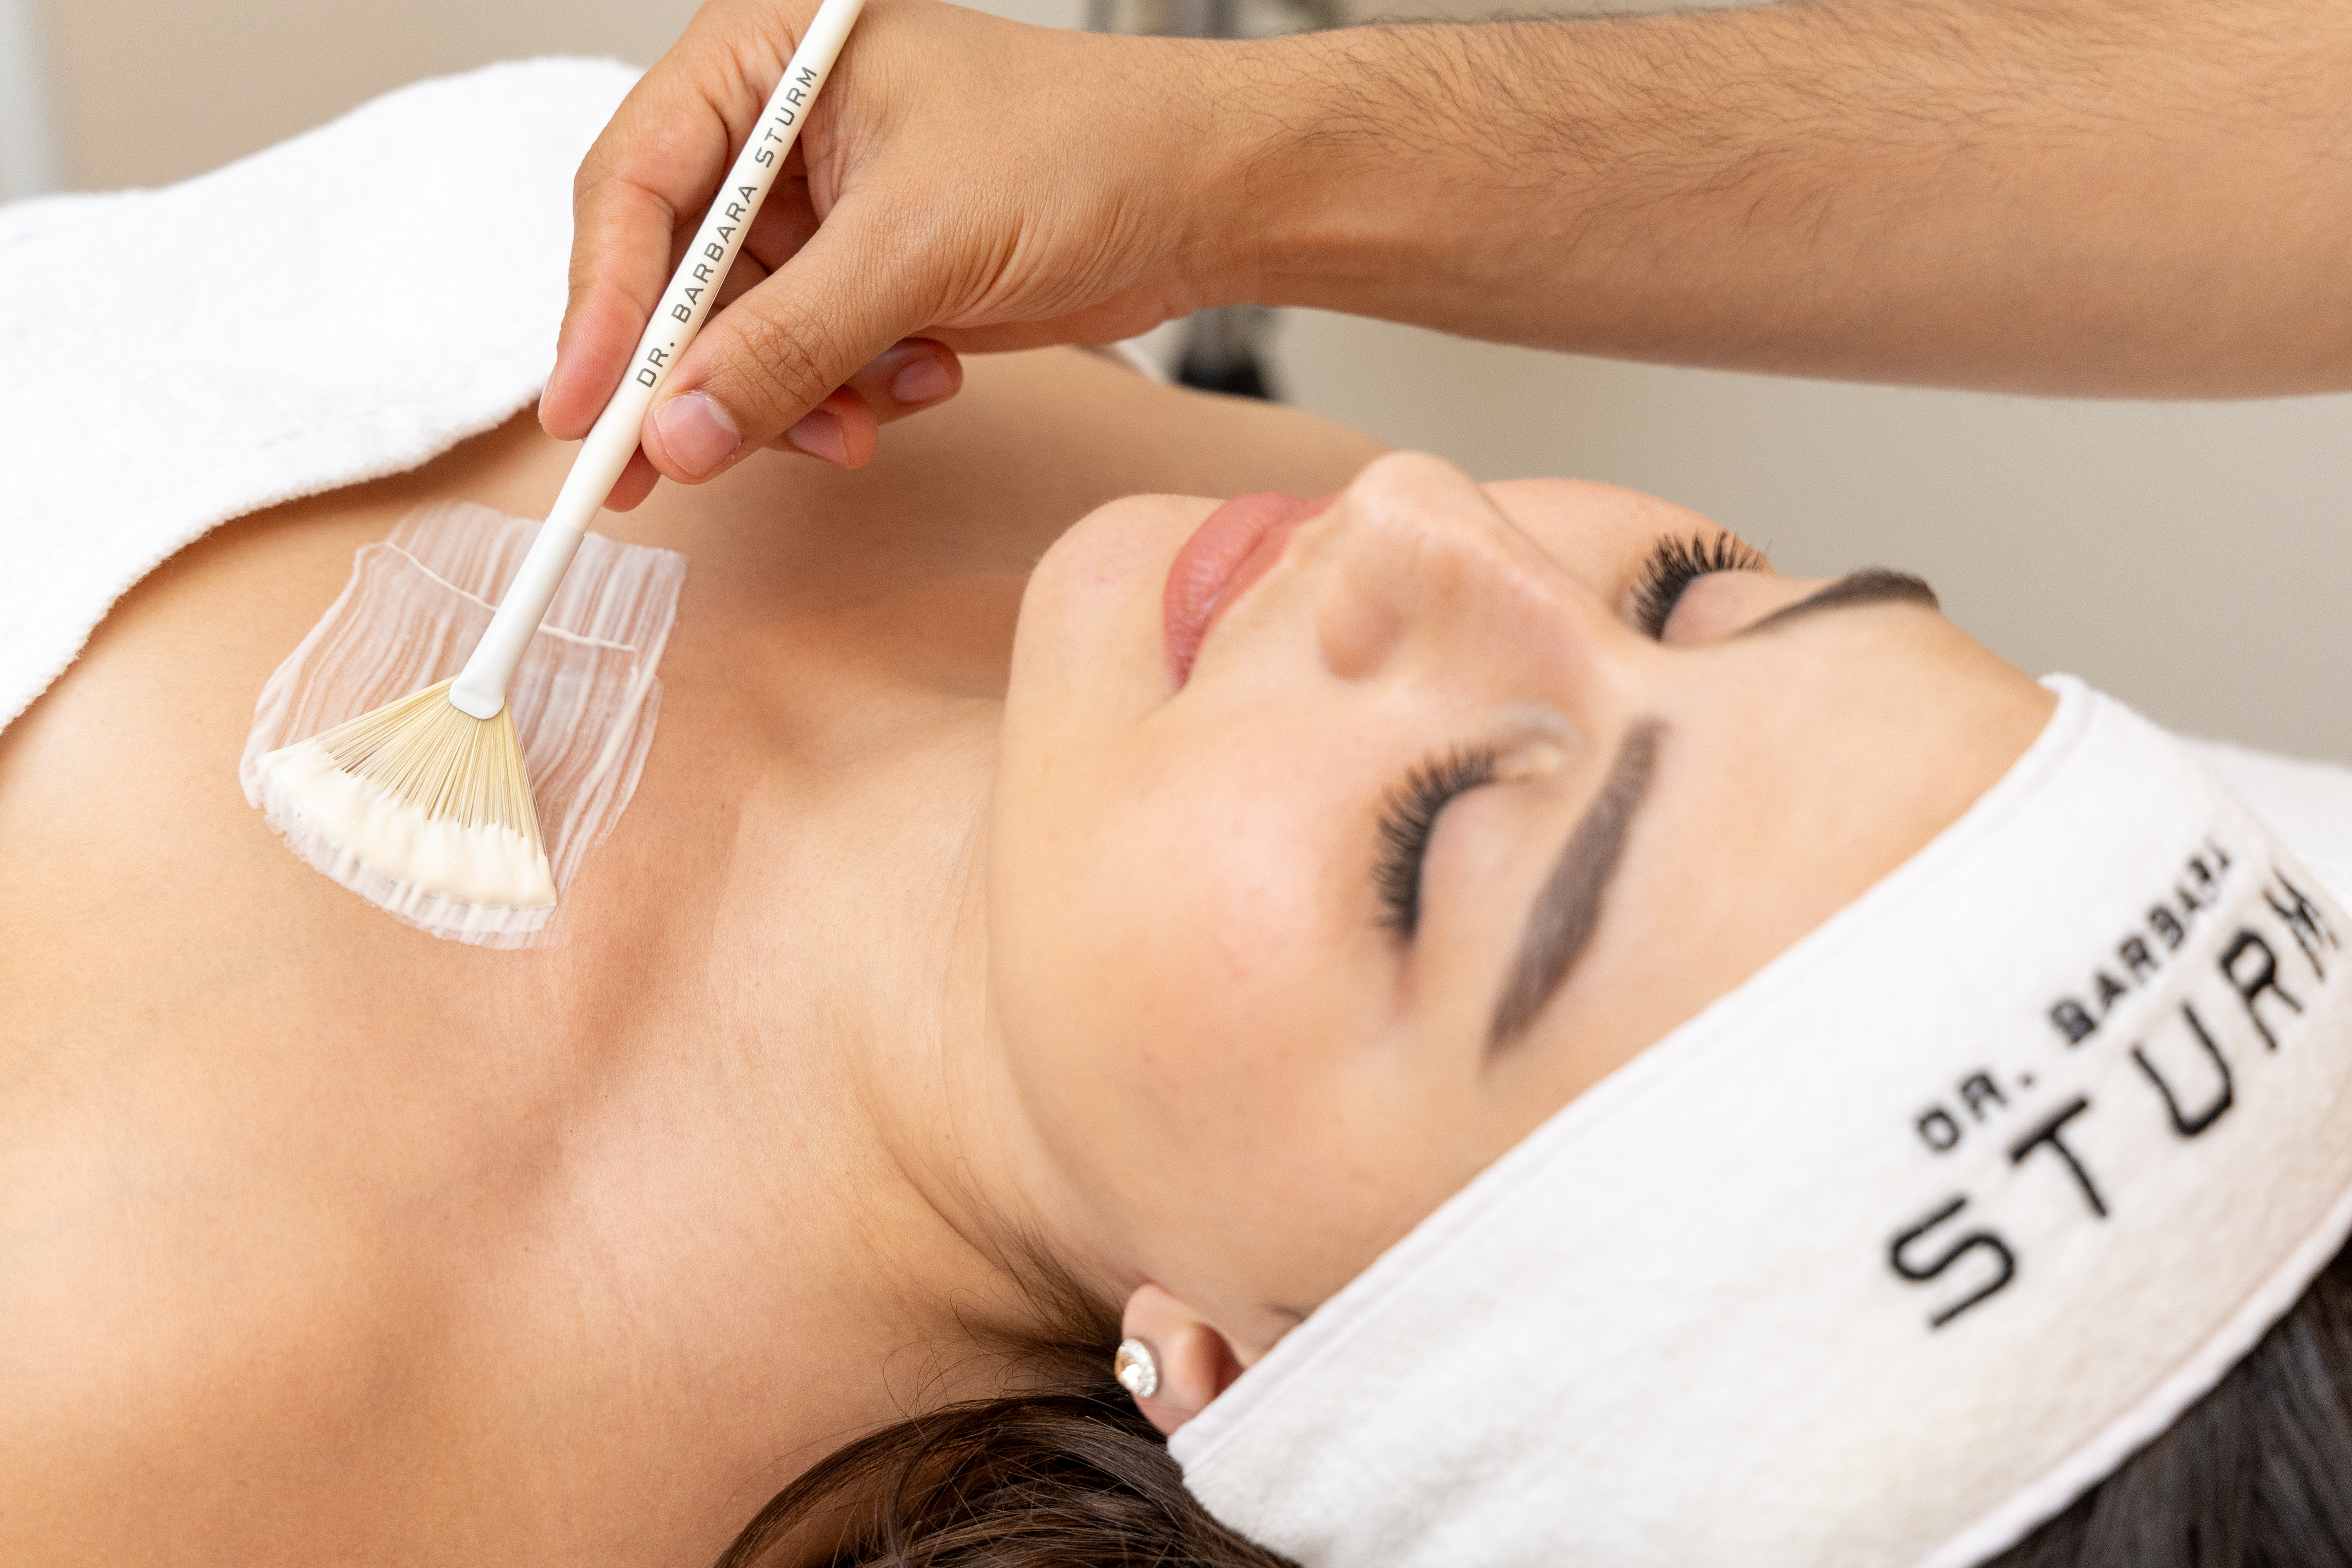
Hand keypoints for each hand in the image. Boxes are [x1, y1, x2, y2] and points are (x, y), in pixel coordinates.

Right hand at [542, 0, 1243, 502]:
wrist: (1203, 195)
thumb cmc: (1084, 153)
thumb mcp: (919, 246)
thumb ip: (787, 344)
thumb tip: (676, 431)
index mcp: (762, 54)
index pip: (633, 184)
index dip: (602, 307)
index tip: (588, 410)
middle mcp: (773, 126)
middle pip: (672, 273)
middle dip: (697, 377)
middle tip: (669, 473)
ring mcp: (817, 207)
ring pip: (739, 337)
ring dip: (798, 398)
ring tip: (874, 417)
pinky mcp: (862, 274)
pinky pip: (807, 361)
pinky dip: (853, 394)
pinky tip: (929, 378)